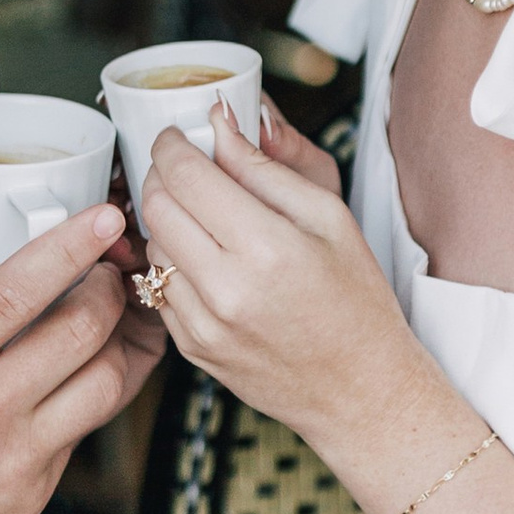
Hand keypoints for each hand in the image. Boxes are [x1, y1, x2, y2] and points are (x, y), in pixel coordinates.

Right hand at [0, 197, 160, 513]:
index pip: (18, 292)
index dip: (70, 248)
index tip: (104, 217)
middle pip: (84, 332)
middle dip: (112, 288)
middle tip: (111, 267)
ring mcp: (18, 459)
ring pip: (107, 385)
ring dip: (125, 342)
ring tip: (120, 318)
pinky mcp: (35, 497)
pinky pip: (86, 434)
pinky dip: (97, 396)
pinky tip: (88, 375)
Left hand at [137, 105, 409, 456]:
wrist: (361, 389)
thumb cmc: (356, 299)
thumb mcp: (330, 217)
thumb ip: (266, 166)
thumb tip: (219, 123)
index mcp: (266, 248)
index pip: (186, 176)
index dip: (173, 144)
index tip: (179, 135)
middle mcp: (226, 290)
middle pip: (157, 206)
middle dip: (163, 175)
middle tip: (186, 167)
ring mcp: (203, 326)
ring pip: (152, 245)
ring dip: (167, 220)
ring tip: (205, 216)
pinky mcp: (192, 349)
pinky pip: (159, 287)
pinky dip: (173, 263)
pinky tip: (208, 261)